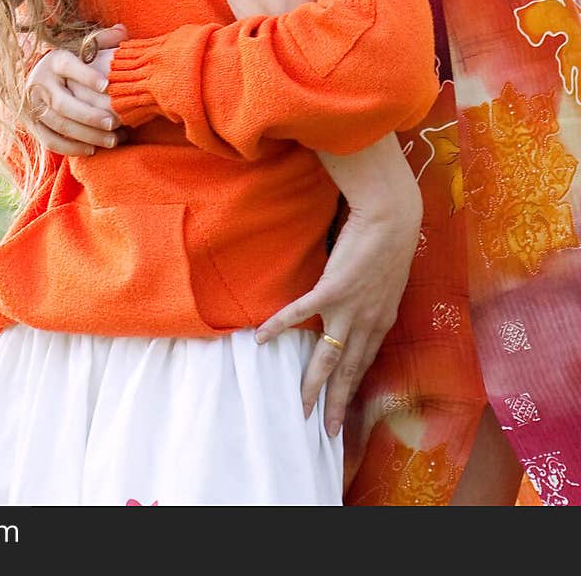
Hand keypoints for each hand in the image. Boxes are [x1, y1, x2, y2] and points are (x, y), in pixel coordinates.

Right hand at [25, 25, 126, 155]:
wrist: (31, 75)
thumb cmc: (69, 61)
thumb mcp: (80, 46)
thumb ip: (101, 40)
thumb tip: (122, 30)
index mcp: (53, 60)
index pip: (68, 66)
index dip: (86, 75)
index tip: (107, 85)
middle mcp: (40, 83)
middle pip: (63, 103)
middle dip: (90, 115)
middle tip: (114, 122)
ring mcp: (33, 106)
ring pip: (59, 124)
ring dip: (86, 135)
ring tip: (112, 140)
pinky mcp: (32, 124)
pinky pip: (50, 140)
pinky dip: (71, 147)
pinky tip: (93, 149)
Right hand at [255, 135, 421, 436]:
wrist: (391, 219)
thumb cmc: (390, 241)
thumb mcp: (389, 279)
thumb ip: (374, 297)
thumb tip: (359, 303)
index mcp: (382, 320)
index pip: (365, 364)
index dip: (353, 388)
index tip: (345, 410)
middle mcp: (367, 323)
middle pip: (348, 372)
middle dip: (337, 404)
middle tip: (327, 431)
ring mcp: (348, 309)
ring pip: (328, 358)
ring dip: (313, 385)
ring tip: (301, 407)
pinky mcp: (331, 290)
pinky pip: (299, 313)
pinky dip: (278, 326)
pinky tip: (261, 338)